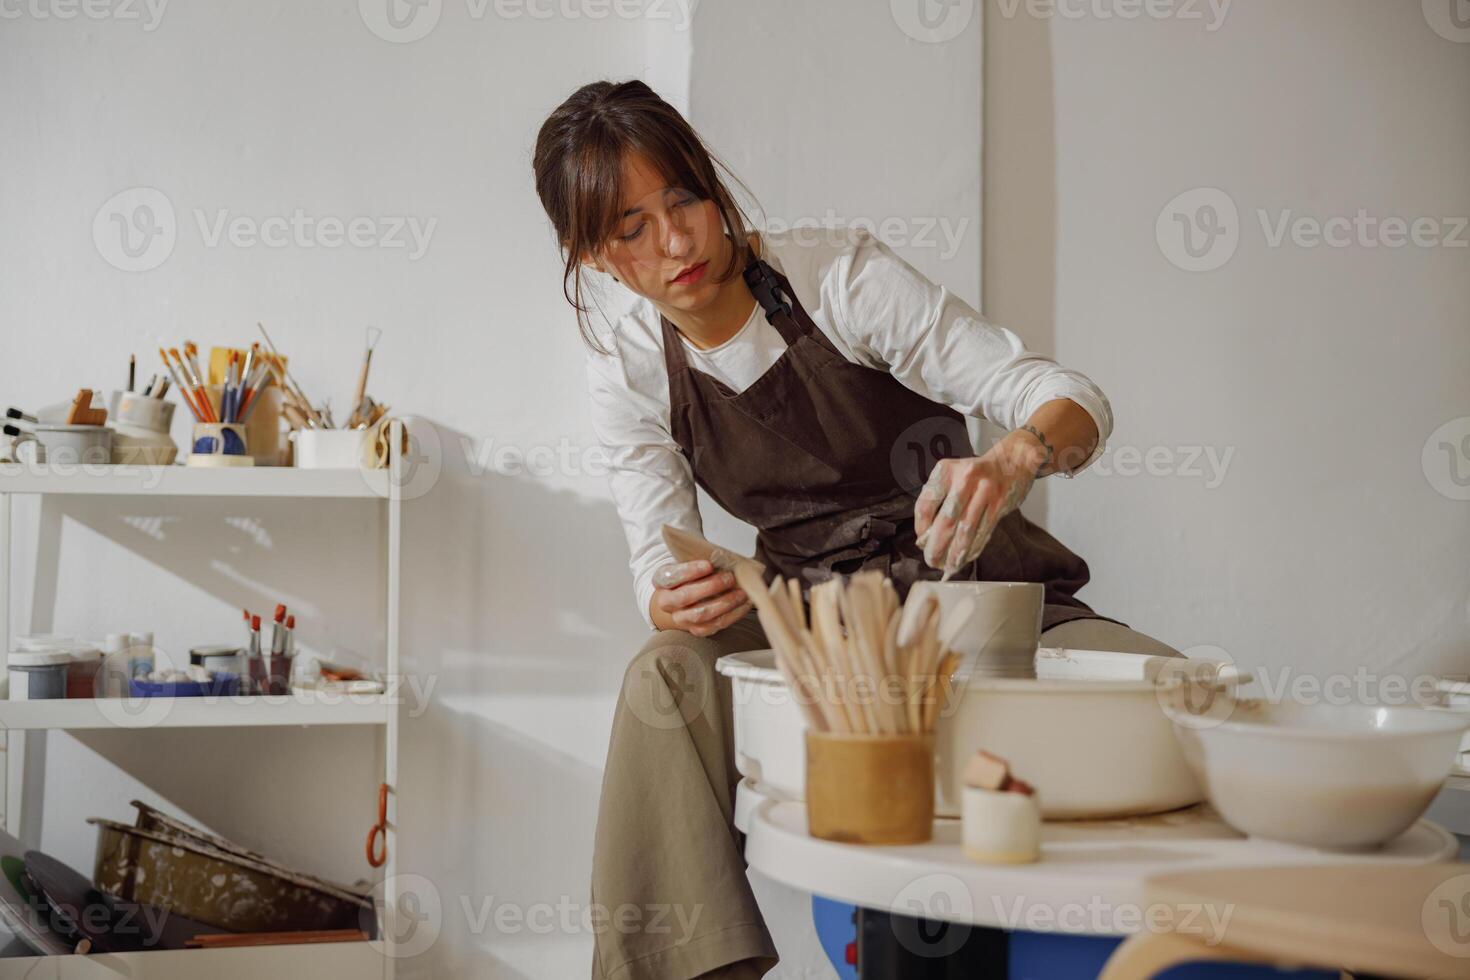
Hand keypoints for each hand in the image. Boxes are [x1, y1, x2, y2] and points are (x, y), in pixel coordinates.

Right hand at [649, 559, 751, 635]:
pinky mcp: (696, 629)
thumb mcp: (691, 560)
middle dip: (711, 587)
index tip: (708, 565)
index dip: (690, 571)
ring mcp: (680, 618)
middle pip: (685, 597)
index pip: (671, 576)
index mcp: (661, 580)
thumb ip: (701, 557)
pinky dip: (732, 615)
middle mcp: (666, 601)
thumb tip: (723, 556)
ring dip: (724, 603)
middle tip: (729, 577)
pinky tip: (743, 604)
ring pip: (701, 614)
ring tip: (741, 592)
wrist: (689, 592)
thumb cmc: (693, 573)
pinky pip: (714, 626)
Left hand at [913, 432, 1048, 574]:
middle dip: (937, 547)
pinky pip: (983, 532)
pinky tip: (966, 557)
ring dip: (956, 553)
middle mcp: (965, 479)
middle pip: (946, 521)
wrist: (1013, 461)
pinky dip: (974, 548)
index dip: (920, 528)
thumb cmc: (975, 473)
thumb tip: (925, 537)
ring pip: (966, 531)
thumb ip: (938, 501)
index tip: (920, 542)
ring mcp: (985, 491)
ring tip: (948, 566)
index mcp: (946, 471)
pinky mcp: (1000, 504)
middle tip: (931, 561)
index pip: (925, 505)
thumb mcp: (952, 476)